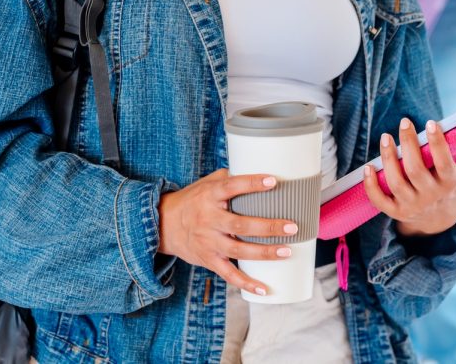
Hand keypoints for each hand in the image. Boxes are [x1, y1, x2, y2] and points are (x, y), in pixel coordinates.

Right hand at [158, 169, 298, 296]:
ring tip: (286, 251)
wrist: (164, 224)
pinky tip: (264, 288)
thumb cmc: (192, 200)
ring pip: (239, 251)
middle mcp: (209, 219)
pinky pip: (228, 275)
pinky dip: (246, 284)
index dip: (252, 183)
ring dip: (264, 253)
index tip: (273, 181)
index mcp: (209, 195)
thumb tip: (255, 168)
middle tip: (291, 226)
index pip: (232, 186)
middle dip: (268, 227)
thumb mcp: (205, 183)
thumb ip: (227, 178)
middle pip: (240, 225)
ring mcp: (208, 242)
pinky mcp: (208, 260)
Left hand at [363, 118, 455, 237]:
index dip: (437, 143)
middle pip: (415, 170)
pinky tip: (368, 166)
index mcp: (450, 184)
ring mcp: (412, 205)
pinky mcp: (396, 212)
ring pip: (396, 182)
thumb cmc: (454, 187)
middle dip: (408, 144)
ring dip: (388, 159)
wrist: (440, 221)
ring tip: (385, 137)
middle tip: (404, 122)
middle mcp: (430, 196)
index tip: (431, 123)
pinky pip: (380, 201)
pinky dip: (371, 185)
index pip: (444, 163)